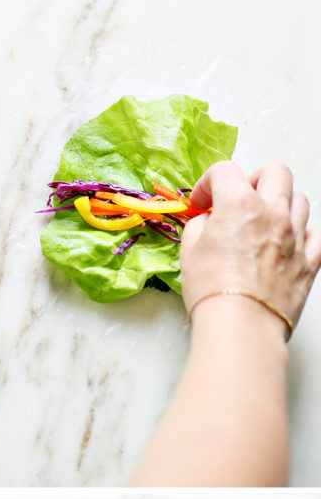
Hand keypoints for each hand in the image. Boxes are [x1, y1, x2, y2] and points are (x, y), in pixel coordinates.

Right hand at [181, 160, 320, 333]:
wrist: (241, 328)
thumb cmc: (214, 291)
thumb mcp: (190, 250)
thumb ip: (200, 226)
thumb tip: (208, 223)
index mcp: (240, 203)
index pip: (224, 171)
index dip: (208, 183)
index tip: (203, 202)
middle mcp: (273, 213)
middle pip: (275, 172)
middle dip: (255, 179)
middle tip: (240, 198)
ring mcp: (296, 237)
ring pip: (300, 200)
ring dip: (281, 204)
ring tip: (264, 222)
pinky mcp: (309, 263)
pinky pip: (316, 235)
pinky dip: (304, 234)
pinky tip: (288, 243)